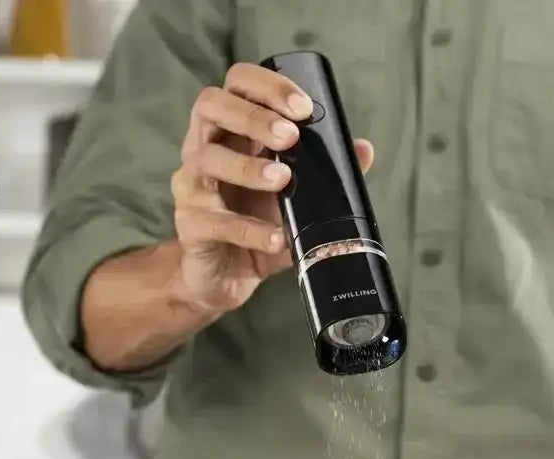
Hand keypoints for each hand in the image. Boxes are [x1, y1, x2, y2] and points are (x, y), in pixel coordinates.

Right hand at [170, 62, 373, 315]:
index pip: (237, 85)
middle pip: (211, 106)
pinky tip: (276, 238)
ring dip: (248, 167)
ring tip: (282, 180)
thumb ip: (323, 174)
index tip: (303, 107)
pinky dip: (249, 230)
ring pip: (206, 159)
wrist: (223, 279)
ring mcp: (191, 187)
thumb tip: (363, 150)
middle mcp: (203, 150)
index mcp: (229, 133)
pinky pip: (215, 222)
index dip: (267, 86)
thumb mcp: (294, 200)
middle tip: (290, 136)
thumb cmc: (255, 228)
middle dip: (253, 116)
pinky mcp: (189, 226)